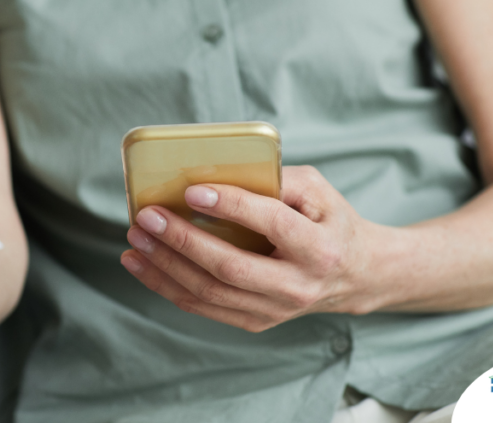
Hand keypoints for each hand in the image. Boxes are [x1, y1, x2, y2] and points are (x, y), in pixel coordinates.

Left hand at [121, 165, 391, 331]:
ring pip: (210, 292)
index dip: (230, 206)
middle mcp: (298, 285)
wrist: (356, 276)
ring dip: (164, 266)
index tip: (192, 190)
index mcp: (319, 248)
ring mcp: (275, 310)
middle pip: (230, 267)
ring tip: (136, 239)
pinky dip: (167, 286)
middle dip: (182, 241)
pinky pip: (203, 307)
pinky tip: (142, 264)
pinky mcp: (256, 321)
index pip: (271, 224)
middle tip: (147, 216)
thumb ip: (277, 178)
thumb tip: (220, 171)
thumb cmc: (330, 222)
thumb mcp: (318, 191)